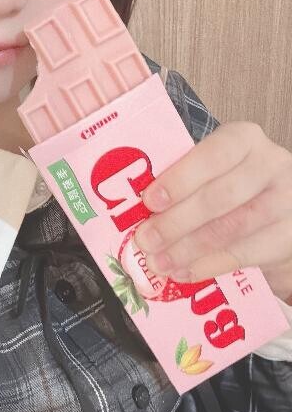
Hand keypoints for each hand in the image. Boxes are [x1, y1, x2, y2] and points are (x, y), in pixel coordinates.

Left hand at [132, 122, 291, 304]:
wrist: (282, 214)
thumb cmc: (234, 186)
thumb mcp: (214, 171)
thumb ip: (184, 180)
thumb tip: (136, 208)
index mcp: (244, 139)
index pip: (214, 154)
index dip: (180, 178)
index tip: (150, 200)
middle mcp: (271, 164)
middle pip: (220, 196)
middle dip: (177, 221)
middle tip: (146, 239)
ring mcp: (286, 201)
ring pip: (231, 228)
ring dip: (188, 248)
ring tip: (159, 261)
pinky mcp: (289, 236)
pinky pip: (243, 254)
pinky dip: (208, 265)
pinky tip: (184, 271)